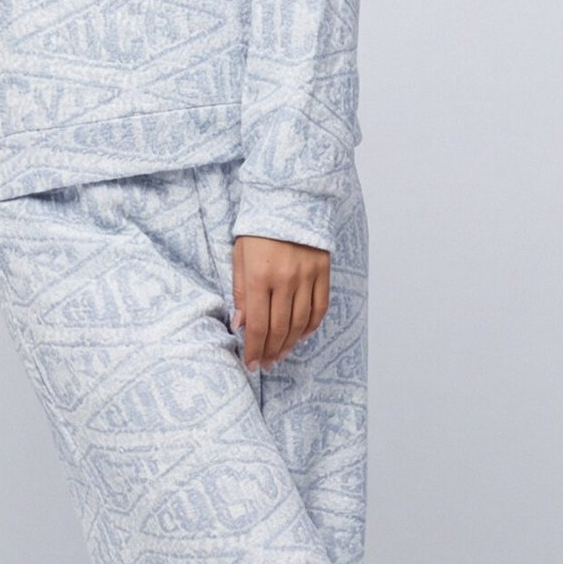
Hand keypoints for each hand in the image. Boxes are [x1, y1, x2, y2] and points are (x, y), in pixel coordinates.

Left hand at [232, 236, 329, 369]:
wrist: (289, 200)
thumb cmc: (258, 229)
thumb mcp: (239, 257)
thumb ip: (240, 292)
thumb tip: (241, 325)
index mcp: (260, 276)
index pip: (257, 324)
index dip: (254, 348)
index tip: (251, 363)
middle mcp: (286, 280)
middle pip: (280, 328)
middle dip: (271, 350)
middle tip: (266, 363)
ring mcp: (308, 277)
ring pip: (300, 323)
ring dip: (290, 343)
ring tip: (280, 354)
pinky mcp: (324, 272)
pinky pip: (320, 308)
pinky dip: (311, 326)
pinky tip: (300, 336)